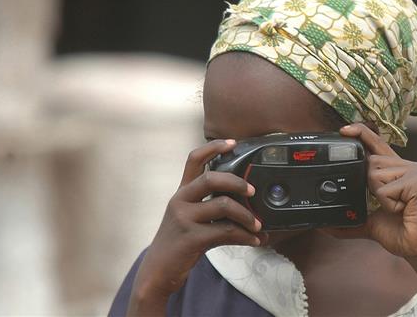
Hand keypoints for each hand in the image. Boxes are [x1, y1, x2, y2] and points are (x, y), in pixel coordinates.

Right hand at [128, 139, 266, 314]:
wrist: (157, 272)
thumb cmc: (178, 245)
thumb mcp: (188, 219)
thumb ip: (210, 208)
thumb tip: (247, 207)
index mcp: (182, 193)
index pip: (194, 160)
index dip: (213, 147)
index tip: (233, 143)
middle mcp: (180, 200)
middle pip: (211, 177)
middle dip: (237, 182)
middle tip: (253, 191)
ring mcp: (184, 218)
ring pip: (223, 205)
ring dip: (247, 216)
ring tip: (258, 225)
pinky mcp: (191, 238)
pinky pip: (226, 231)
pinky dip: (245, 236)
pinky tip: (254, 241)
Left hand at [321, 123, 416, 262]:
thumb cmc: (400, 233)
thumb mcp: (368, 222)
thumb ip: (349, 219)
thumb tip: (324, 227)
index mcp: (397, 170)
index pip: (377, 144)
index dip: (360, 133)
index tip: (343, 130)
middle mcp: (408, 166)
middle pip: (370, 162)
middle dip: (369, 186)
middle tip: (389, 204)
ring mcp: (415, 171)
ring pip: (374, 174)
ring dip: (378, 196)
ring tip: (397, 207)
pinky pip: (385, 189)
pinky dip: (388, 204)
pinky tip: (402, 210)